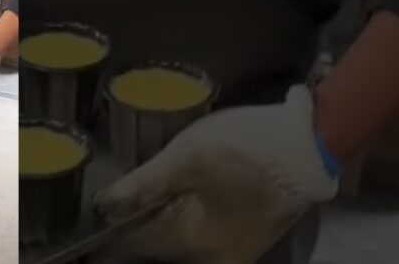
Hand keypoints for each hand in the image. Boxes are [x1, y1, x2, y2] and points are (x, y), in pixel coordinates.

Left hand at [91, 86, 338, 263]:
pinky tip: (171, 201)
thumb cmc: (244, 149)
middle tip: (111, 204)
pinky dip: (181, 224)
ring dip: (156, 225)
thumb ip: (140, 187)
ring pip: (176, 245)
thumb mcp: (184, 159)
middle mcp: (211, 261)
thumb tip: (102, 209)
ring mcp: (232, 255)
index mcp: (191, 245)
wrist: (312, 146)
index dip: (105, 235)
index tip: (86, 225)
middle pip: (154, 249)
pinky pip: (198, 240)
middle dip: (132, 229)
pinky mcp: (245, 242)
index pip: (131, 248)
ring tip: (136, 201)